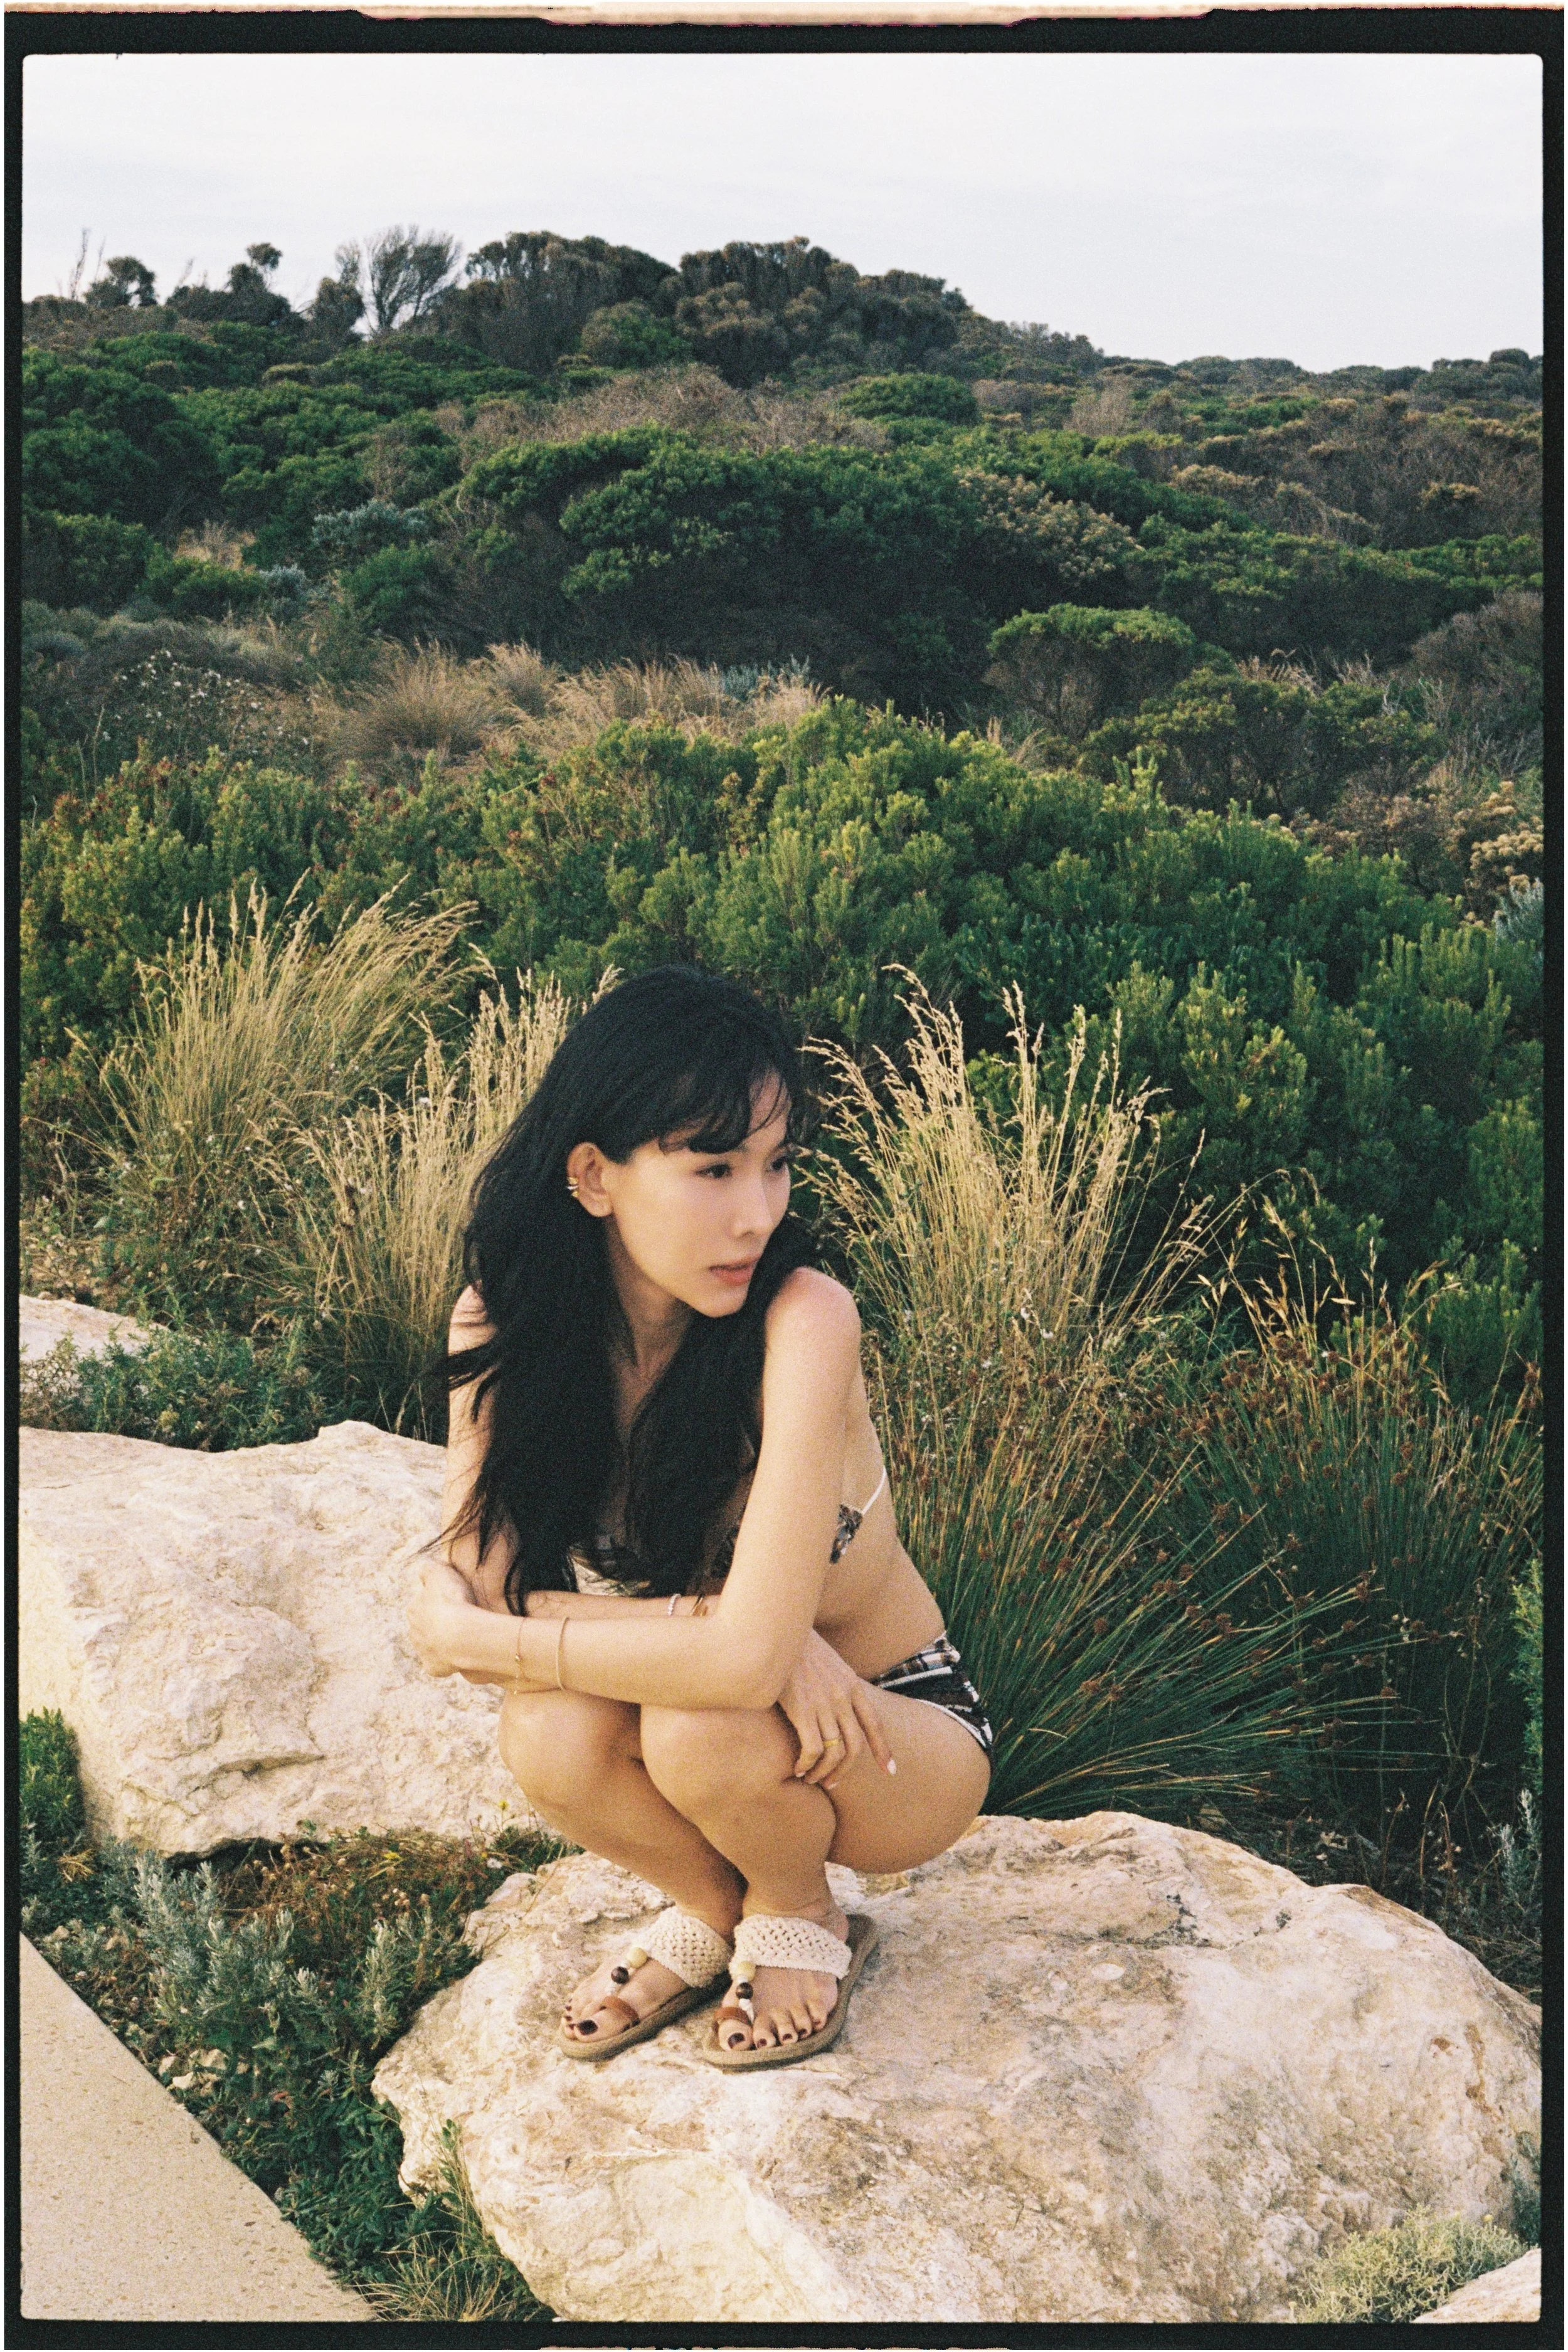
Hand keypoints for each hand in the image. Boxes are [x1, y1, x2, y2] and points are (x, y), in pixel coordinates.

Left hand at [407, 1558, 484, 1678]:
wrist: (462, 1636)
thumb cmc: (453, 1601)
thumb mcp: (440, 1572)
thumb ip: (429, 1568)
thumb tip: (424, 1570)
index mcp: (413, 1609)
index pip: (422, 1603)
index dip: (438, 1602)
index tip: (452, 1602)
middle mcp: (413, 1631)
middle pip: (424, 1626)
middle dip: (437, 1624)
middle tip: (457, 1620)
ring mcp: (422, 1651)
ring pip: (430, 1645)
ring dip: (441, 1642)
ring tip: (461, 1637)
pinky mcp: (433, 1668)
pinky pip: (438, 1664)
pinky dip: (446, 1661)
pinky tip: (459, 1655)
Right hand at [777, 1628, 893, 1788]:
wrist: (780, 1628)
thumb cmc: (797, 1644)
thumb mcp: (828, 1662)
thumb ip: (837, 1684)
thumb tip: (836, 1707)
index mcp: (852, 1684)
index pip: (874, 1723)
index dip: (883, 1749)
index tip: (889, 1771)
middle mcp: (843, 1696)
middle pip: (855, 1746)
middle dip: (845, 1771)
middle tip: (832, 1783)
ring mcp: (824, 1703)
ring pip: (835, 1753)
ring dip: (824, 1773)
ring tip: (811, 1778)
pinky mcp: (802, 1708)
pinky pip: (813, 1749)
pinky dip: (807, 1765)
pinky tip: (798, 1768)